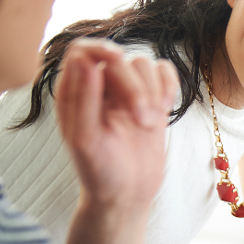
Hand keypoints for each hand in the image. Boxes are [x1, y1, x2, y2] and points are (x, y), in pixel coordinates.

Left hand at [55, 38, 177, 212]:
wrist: (128, 195)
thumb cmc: (100, 172)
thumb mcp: (85, 140)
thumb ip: (83, 99)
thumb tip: (85, 60)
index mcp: (74, 93)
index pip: (83, 50)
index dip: (100, 48)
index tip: (117, 61)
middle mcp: (99, 88)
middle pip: (120, 60)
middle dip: (135, 88)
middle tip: (143, 122)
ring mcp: (127, 93)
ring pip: (144, 65)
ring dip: (153, 93)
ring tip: (150, 125)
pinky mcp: (151, 100)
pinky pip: (164, 73)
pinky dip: (169, 86)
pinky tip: (165, 109)